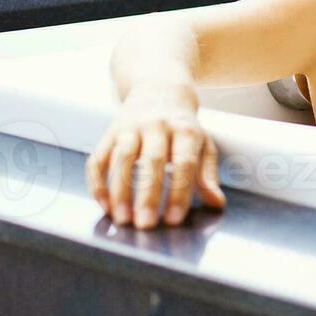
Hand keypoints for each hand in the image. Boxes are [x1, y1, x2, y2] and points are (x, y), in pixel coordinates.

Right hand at [85, 82, 226, 228]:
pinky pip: (98, 158)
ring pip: (121, 158)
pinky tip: (104, 205)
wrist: (159, 89)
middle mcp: (157, 125)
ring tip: (122, 219)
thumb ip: (208, 174)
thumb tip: (217, 203)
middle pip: (152, 160)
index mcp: (185, 129)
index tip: (174, 219)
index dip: (179, 192)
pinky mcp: (109, 132)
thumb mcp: (203, 144)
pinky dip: (98, 182)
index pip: (184, 162)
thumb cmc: (183, 126)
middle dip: (148, 195)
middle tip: (146, 225)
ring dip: (119, 191)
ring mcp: (130, 127)